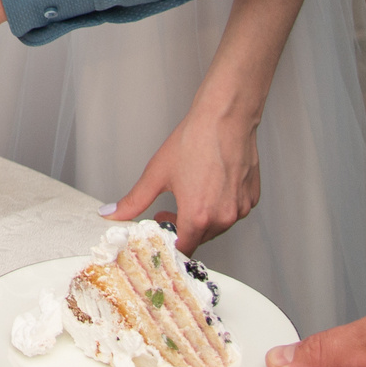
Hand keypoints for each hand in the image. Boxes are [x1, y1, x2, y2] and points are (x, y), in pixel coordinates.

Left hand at [107, 99, 262, 249]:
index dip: (169, 239)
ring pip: (218, 225)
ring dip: (203, 217)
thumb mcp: (157, 173)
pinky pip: (234, 211)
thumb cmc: (195, 141)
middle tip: (169, 208)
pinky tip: (212, 186)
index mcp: (198, 216)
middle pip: (200, 237)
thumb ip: (134, 201)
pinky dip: (222, 205)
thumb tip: (114, 214)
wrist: (224, 118)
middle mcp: (223, 218)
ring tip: (190, 194)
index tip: (162, 228)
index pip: (183, 248)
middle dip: (183, 227)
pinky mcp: (252, 197)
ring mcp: (241, 208)